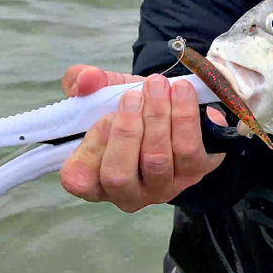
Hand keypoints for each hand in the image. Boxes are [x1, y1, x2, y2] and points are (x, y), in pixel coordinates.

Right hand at [59, 65, 224, 212]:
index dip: (92, 147)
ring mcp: (161, 187)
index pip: (79, 178)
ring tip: (157, 86)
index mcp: (95, 179)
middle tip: (134, 96)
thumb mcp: (103, 92)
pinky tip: (181, 91)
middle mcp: (127, 193)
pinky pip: (188, 149)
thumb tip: (86, 79)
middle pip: (119, 174)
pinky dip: (184, 116)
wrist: (175, 109)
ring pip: (156, 160)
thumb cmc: (132, 109)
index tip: (106, 116)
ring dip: (156, 118)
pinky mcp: (193, 174)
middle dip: (126, 131)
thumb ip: (84, 81)